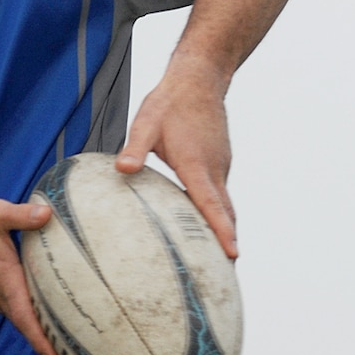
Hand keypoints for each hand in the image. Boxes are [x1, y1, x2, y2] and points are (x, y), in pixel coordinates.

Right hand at [0, 197, 57, 354]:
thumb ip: (22, 216)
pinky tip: (31, 307)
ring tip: (57, 335)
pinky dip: (19, 313)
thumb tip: (48, 214)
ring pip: (13, 315)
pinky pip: (4, 307)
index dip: (40, 340)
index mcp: (4, 277)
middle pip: (23, 322)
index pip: (24, 316)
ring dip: (32, 326)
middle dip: (45, 340)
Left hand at [116, 55, 235, 258]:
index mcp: (195, 164)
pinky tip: (208, 228)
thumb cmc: (169, 103)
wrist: (199, 79)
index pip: (211, 205)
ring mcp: (220, 166)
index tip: (232, 255)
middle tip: (226, 275)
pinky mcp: (219, 163)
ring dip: (225, 231)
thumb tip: (122, 169)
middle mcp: (214, 169)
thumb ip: (134, 148)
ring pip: (224, 205)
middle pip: (225, 214)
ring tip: (219, 261)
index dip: (222, 231)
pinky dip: (219, 215)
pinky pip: (220, 195)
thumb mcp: (145, 123)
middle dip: (227, 243)